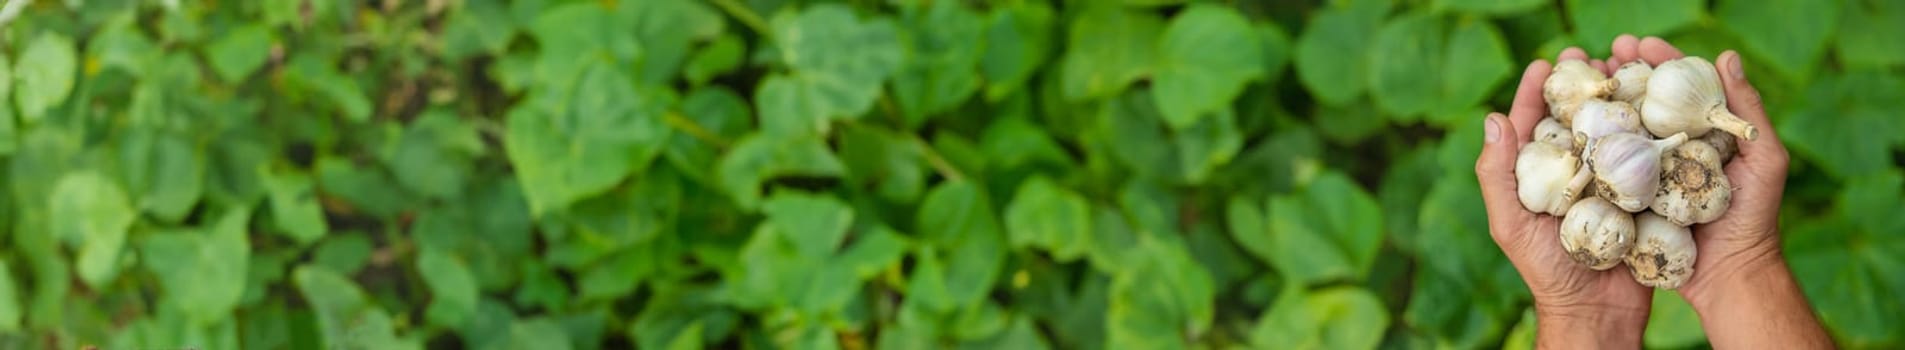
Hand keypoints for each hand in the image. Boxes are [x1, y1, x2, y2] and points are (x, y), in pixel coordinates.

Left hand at [1474, 43, 1651, 347]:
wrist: (1597, 310)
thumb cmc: (1545, 270)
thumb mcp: (1510, 223)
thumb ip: (1497, 174)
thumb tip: (1493, 119)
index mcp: (1538, 176)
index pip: (1535, 123)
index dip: (1538, 90)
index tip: (1547, 62)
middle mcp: (1573, 174)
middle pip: (1578, 117)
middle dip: (1585, 83)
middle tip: (1593, 53)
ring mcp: (1607, 182)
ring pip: (1613, 130)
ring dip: (1620, 96)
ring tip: (1628, 67)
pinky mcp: (1640, 194)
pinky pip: (1645, 157)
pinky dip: (1652, 130)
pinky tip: (1660, 106)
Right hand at [1610, 36, 1832, 347]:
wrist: (1728, 275)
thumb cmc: (1754, 218)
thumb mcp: (1765, 159)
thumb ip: (1748, 111)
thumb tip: (1726, 56)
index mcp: (1702, 135)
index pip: (1676, 88)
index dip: (1657, 62)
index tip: (1637, 43)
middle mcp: (1671, 151)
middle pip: (1641, 102)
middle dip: (1620, 74)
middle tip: (1601, 54)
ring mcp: (1648, 176)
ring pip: (1619, 132)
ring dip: (1598, 104)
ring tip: (1581, 80)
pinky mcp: (1629, 200)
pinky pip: (1606, 170)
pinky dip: (1588, 148)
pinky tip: (1571, 129)